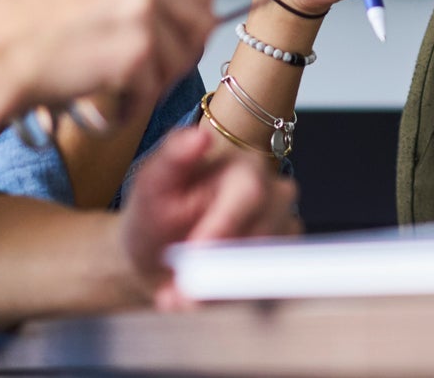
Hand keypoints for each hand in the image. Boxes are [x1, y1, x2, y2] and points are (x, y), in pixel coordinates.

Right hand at [0, 0, 212, 127]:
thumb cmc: (31, 29)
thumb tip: (183, 16)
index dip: (187, 28)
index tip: (163, 50)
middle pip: (201, 25)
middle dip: (180, 58)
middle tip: (145, 79)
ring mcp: (141, 10)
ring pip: (181, 61)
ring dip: (152, 87)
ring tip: (116, 91)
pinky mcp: (136, 51)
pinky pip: (154, 92)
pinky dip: (131, 109)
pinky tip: (104, 105)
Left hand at [119, 126, 299, 308]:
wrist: (155, 252)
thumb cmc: (154, 212)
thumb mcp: (150, 182)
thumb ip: (172, 156)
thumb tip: (198, 136)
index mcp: (245, 164)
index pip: (251, 194)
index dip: (223, 227)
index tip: (193, 253)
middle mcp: (273, 192)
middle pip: (266, 233)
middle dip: (218, 267)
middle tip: (179, 286)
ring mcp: (283, 228)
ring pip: (267, 265)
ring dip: (220, 288)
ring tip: (180, 291)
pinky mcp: (281, 260)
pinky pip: (267, 286)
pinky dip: (229, 297)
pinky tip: (201, 293)